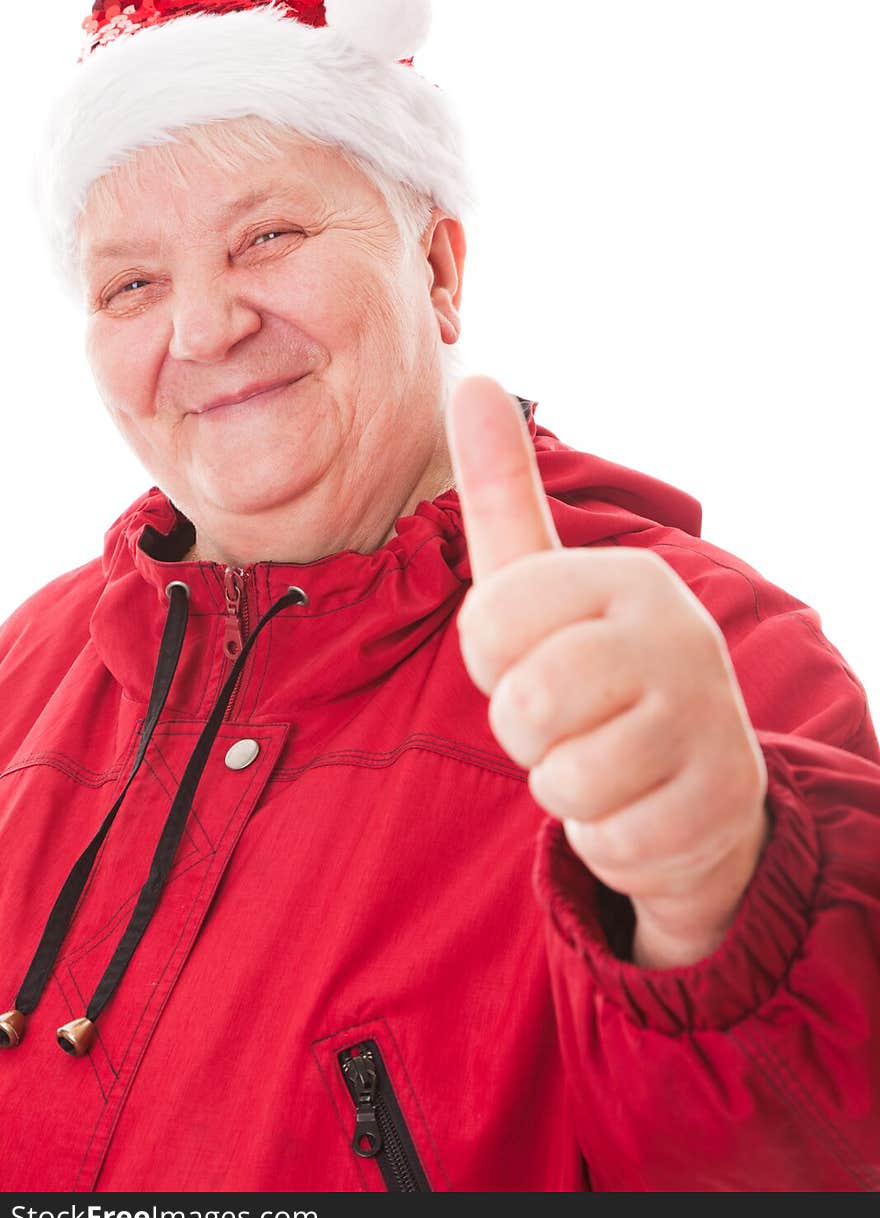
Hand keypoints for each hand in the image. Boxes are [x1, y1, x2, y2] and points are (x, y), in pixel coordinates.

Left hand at [445, 376, 769, 968]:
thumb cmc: (591, 673)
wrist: (691, 781)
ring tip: (602, 758)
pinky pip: (607, 839)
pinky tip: (636, 802)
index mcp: (625, 579)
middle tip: (566, 719)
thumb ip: (503, 493)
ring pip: (564, 779)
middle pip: (524, 706)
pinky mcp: (720, 803)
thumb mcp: (541, 585)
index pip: (489, 624)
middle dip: (525, 731)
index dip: (490, 660)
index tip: (532, 656)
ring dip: (564, 786)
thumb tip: (473, 378)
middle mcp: (678, 636)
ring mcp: (709, 719)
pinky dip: (603, 835)